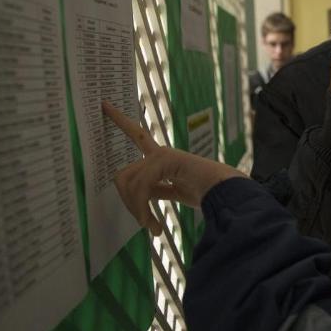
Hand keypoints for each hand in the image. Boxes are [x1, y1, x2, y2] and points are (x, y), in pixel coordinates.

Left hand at [102, 102, 244, 235]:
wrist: (226, 191)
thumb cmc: (207, 193)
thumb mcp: (176, 191)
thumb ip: (158, 190)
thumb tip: (142, 204)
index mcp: (163, 157)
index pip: (138, 136)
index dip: (121, 120)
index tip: (104, 104)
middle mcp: (159, 153)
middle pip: (123, 175)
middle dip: (128, 202)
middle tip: (145, 223)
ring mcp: (161, 155)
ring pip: (129, 183)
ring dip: (137, 209)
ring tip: (152, 226)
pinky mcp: (165, 160)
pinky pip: (141, 186)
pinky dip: (143, 209)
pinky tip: (155, 224)